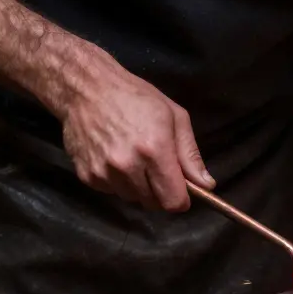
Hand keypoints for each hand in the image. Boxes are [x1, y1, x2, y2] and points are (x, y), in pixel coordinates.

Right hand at [48, 44, 212, 210]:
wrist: (85, 88)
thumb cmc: (134, 96)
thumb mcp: (173, 116)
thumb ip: (190, 154)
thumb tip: (207, 185)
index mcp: (154, 150)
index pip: (173, 201)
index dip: (181, 199)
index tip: (181, 190)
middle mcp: (128, 166)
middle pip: (153, 204)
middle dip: (160, 192)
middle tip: (155, 168)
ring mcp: (105, 173)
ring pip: (132, 199)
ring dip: (138, 187)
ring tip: (132, 159)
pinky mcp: (87, 176)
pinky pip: (111, 192)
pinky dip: (117, 182)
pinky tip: (114, 158)